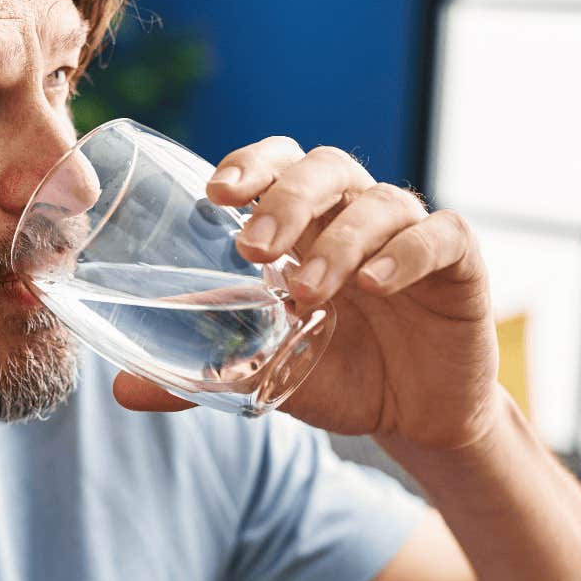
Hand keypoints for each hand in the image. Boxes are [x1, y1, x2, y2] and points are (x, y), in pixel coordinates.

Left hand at [110, 136, 503, 452]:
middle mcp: (355, 214)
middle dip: (286, 198)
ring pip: (380, 202)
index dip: (251, 164)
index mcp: (305, 223)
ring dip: (339, 241)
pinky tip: (376, 281)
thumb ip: (198, 373)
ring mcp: (409, 234)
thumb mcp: (264, 372)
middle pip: (325, 168)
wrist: (413, 416)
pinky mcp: (459, 264)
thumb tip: (121, 390)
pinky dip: (406, 252)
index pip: (278, 164)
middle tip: (252, 248)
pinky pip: (441, 235)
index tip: (215, 193)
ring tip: (309, 289)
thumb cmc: (336, 371)